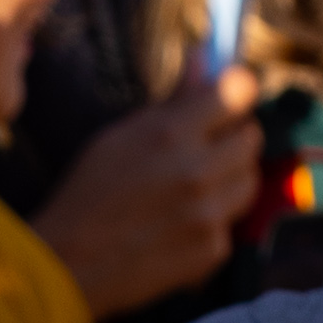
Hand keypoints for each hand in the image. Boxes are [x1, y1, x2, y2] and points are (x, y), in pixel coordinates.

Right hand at [30, 66, 264, 319]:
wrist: (71, 264)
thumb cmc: (88, 193)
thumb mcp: (120, 135)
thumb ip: (171, 100)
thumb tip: (203, 58)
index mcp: (170, 134)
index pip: (239, 92)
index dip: (236, 90)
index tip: (228, 97)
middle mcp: (197, 172)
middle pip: (251, 137)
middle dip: (233, 134)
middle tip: (207, 142)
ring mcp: (209, 214)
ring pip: (250, 179)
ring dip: (231, 175)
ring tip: (194, 182)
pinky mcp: (213, 250)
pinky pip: (231, 220)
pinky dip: (214, 217)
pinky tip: (182, 220)